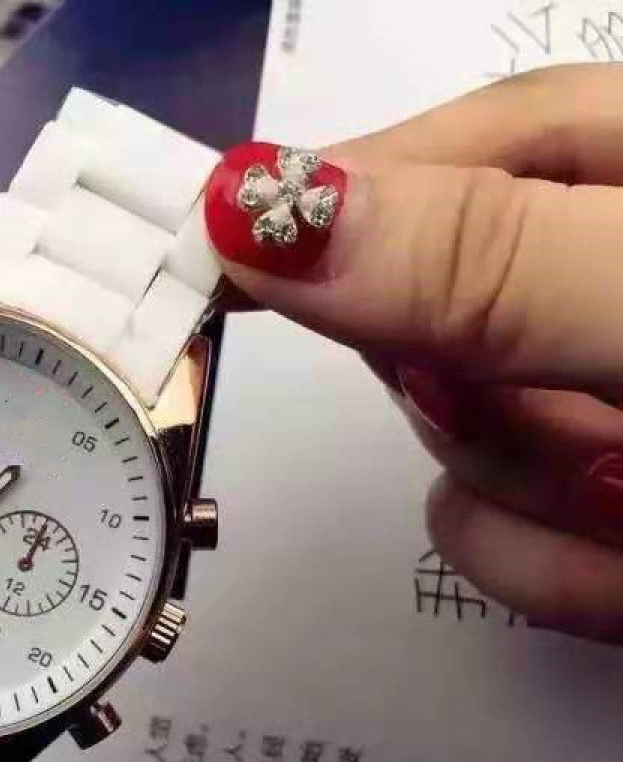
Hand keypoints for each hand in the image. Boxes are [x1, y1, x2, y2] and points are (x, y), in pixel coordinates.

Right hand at [205, 64, 622, 642]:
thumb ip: (477, 260)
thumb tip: (254, 210)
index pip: (450, 150)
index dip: (332, 206)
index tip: (210, 261)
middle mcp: (593, 284)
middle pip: (433, 321)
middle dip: (480, 401)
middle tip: (592, 427)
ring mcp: (593, 402)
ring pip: (452, 453)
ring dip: (536, 510)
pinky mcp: (586, 508)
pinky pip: (494, 545)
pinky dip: (559, 577)